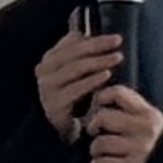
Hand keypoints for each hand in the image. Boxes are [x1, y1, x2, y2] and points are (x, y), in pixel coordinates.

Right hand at [35, 25, 121, 139]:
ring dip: (98, 61)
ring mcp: (48, 88)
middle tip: (117, 43)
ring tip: (116, 58)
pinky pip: (76, 88)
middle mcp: (45, 71)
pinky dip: (92, 80)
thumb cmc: (72, 99)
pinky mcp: (55, 103)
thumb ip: (78, 55)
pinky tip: (106, 75)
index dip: (94, 38)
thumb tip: (87, 32)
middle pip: (73, 52)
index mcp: (50, 60)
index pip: (71, 43)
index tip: (114, 38)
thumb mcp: (74, 75)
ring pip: (75, 68)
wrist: (60, 129)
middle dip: (97, 46)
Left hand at [84, 84, 162, 162]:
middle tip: (94, 132)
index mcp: (149, 114)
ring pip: (100, 142)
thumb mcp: (145, 121)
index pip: (118, 93)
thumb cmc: (148, 143)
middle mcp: (147, 129)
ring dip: (94, 148)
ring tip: (98, 151)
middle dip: (93, 125)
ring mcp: (141, 148)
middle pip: (103, 117)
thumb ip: (126, 109)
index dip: (101, 97)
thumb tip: (92, 102)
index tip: (98, 107)